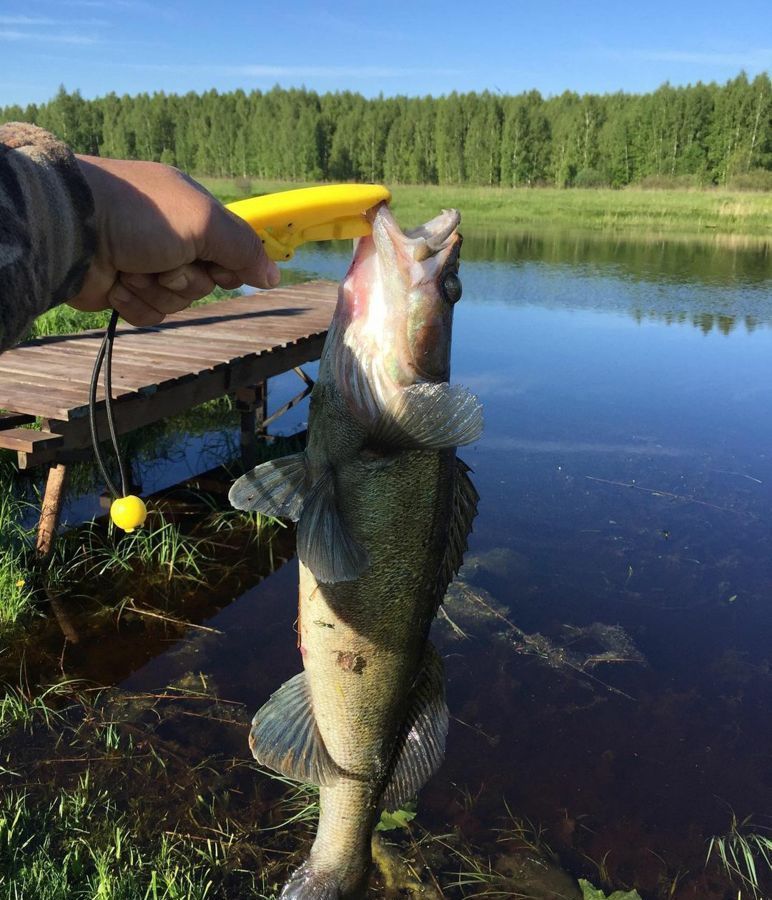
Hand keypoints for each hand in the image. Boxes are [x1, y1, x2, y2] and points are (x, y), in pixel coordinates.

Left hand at [69, 156, 280, 325]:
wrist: (73, 230)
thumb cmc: (141, 215)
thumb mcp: (204, 222)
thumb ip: (244, 248)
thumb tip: (274, 276)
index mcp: (193, 215)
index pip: (232, 252)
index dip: (229, 266)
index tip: (218, 267)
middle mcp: (172, 239)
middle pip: (206, 284)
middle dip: (187, 280)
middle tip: (164, 262)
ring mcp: (147, 265)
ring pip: (177, 303)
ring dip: (157, 291)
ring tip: (132, 269)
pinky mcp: (125, 289)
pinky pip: (149, 314)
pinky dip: (135, 303)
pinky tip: (117, 283)